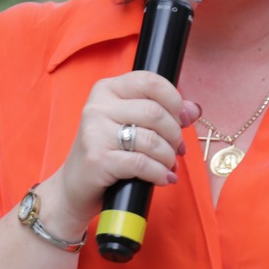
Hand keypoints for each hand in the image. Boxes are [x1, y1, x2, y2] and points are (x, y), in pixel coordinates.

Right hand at [41, 71, 201, 235]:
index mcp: (106, 89)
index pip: (149, 81)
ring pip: (150, 139)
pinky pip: (142, 163)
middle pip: (154, 112)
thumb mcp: (131, 126)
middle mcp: (97, 106)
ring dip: (168, 156)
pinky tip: (164, 178)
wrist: (74, 188)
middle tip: (178, 149)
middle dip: (174, 134)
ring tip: (169, 165)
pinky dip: (159, 173)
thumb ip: (162, 112)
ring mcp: (95, 132)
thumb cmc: (106, 153)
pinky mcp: (97, 159)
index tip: (183, 119)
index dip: (174, 100)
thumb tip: (194, 109)